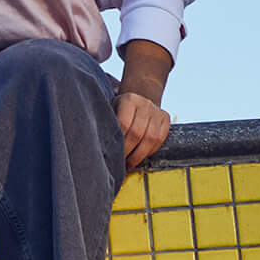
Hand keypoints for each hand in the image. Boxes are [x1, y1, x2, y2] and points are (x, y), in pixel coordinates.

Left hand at [114, 36, 173, 168]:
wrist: (141, 94)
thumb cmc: (120, 108)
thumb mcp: (111, 108)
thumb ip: (107, 122)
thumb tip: (93, 145)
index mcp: (128, 99)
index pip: (124, 124)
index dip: (118, 142)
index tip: (111, 154)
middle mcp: (145, 104)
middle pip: (137, 133)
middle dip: (127, 152)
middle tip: (119, 164)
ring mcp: (157, 111)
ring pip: (150, 138)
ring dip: (139, 155)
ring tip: (129, 164)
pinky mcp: (166, 119)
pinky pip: (159, 140)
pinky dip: (150, 151)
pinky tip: (140, 157)